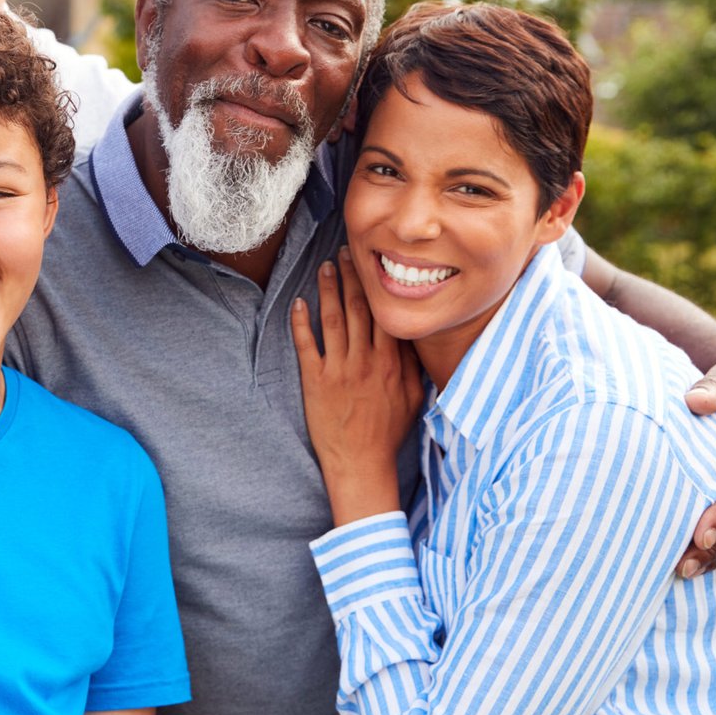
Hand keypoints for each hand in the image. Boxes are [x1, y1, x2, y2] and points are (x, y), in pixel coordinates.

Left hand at [292, 247, 422, 525]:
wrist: (362, 463)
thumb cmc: (388, 432)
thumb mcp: (414, 397)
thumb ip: (413, 365)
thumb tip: (416, 337)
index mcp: (392, 362)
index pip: (385, 313)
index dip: (378, 284)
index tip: (375, 262)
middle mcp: (367, 360)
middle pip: (359, 308)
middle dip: (353, 276)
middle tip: (347, 251)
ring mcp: (340, 369)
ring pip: (333, 319)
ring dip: (329, 290)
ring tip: (325, 267)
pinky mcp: (315, 381)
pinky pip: (307, 344)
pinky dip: (301, 322)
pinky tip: (299, 302)